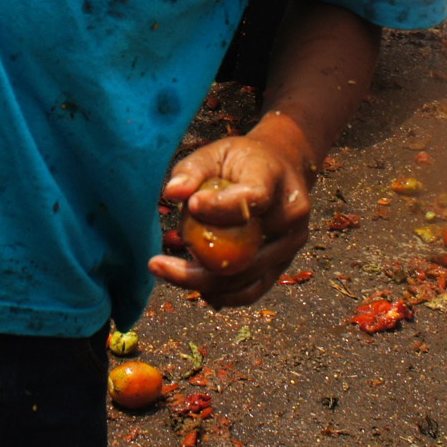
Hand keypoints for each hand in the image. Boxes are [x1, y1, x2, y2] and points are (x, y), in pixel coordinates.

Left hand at [148, 120, 315, 307]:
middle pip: (246, 254)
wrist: (282, 168)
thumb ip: (192, 170)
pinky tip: (194, 288)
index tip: (191, 205)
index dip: (221, 207)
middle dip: (197, 267)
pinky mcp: (284, 263)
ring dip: (204, 284)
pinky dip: (223, 294)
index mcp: (274, 179)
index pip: (252, 198)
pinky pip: (254, 288)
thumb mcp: (214, 152)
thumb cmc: (240, 159)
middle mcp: (290, 216)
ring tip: (167, 272)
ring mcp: (290, 244)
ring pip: (247, 278)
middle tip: (155, 264)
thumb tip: (172, 193)